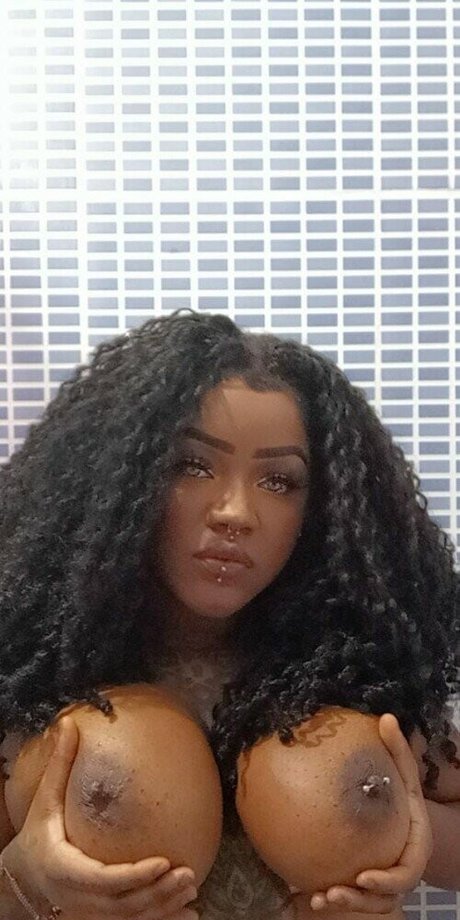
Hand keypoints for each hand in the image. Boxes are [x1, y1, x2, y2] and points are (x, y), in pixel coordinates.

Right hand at [3, 716, 198, 919]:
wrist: (19, 881)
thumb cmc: (35, 837)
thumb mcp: (43, 802)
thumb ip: (60, 765)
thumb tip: (68, 722)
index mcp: (67, 870)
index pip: (103, 879)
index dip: (134, 875)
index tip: (163, 862)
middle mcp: (78, 900)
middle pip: (123, 906)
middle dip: (157, 894)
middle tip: (189, 874)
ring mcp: (90, 916)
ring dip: (164, 910)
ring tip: (193, 890)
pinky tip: (190, 916)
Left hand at [307, 713, 432, 912]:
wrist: (389, 827)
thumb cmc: (398, 797)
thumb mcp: (401, 775)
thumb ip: (397, 751)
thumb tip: (387, 716)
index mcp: (412, 849)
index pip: (406, 873)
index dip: (386, 880)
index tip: (362, 876)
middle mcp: (399, 871)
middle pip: (384, 898)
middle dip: (359, 900)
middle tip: (333, 892)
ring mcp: (383, 884)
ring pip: (366, 906)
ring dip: (344, 904)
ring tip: (319, 898)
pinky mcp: (366, 890)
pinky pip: (351, 903)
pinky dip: (332, 902)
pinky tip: (309, 898)